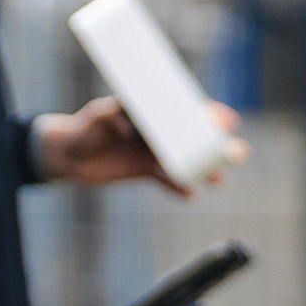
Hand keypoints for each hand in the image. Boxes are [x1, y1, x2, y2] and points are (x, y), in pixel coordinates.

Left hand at [33, 97, 249, 194]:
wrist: (69, 156)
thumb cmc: (84, 127)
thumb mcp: (98, 116)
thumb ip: (114, 115)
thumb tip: (130, 123)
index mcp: (152, 111)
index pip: (185, 109)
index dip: (209, 114)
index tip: (226, 120)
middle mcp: (157, 131)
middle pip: (194, 137)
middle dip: (217, 145)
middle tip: (237, 154)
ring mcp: (154, 152)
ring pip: (186, 161)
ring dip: (204, 170)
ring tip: (218, 180)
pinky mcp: (146, 171)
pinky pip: (168, 181)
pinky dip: (179, 188)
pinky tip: (191, 196)